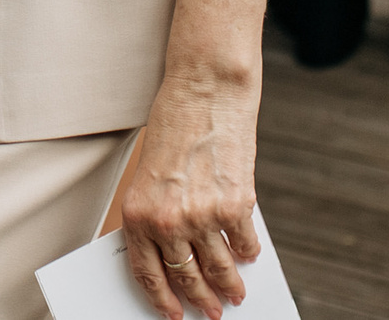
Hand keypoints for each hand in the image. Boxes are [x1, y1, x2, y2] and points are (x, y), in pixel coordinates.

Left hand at [121, 70, 264, 319]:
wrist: (206, 90)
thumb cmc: (175, 123)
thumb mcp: (152, 172)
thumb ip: (161, 212)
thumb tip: (182, 254)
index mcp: (138, 214)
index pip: (147, 273)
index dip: (162, 299)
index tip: (174, 314)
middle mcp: (167, 222)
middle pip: (186, 277)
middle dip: (202, 299)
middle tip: (213, 312)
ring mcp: (203, 217)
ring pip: (219, 269)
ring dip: (230, 286)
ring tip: (237, 294)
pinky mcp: (236, 206)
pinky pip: (245, 244)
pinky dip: (249, 253)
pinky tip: (250, 254)